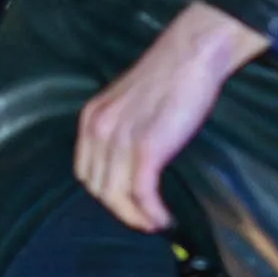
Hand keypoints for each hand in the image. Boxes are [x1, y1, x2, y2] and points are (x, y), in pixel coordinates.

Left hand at [72, 2, 267, 232]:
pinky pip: (142, 194)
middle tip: (144, 218)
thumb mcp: (130, 103)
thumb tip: (132, 161)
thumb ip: (123, 129)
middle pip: (98, 188)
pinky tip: (165, 219)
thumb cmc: (170, 75)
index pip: (85, 171)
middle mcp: (99, 130)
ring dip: (137, 218)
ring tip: (156, 224)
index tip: (125, 203)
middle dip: (120, 210)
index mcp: (92, 118)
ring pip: (117, 197)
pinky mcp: (147, 148)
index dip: (104, 194)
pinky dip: (152, 213)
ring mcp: (120, 140)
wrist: (192, 53)